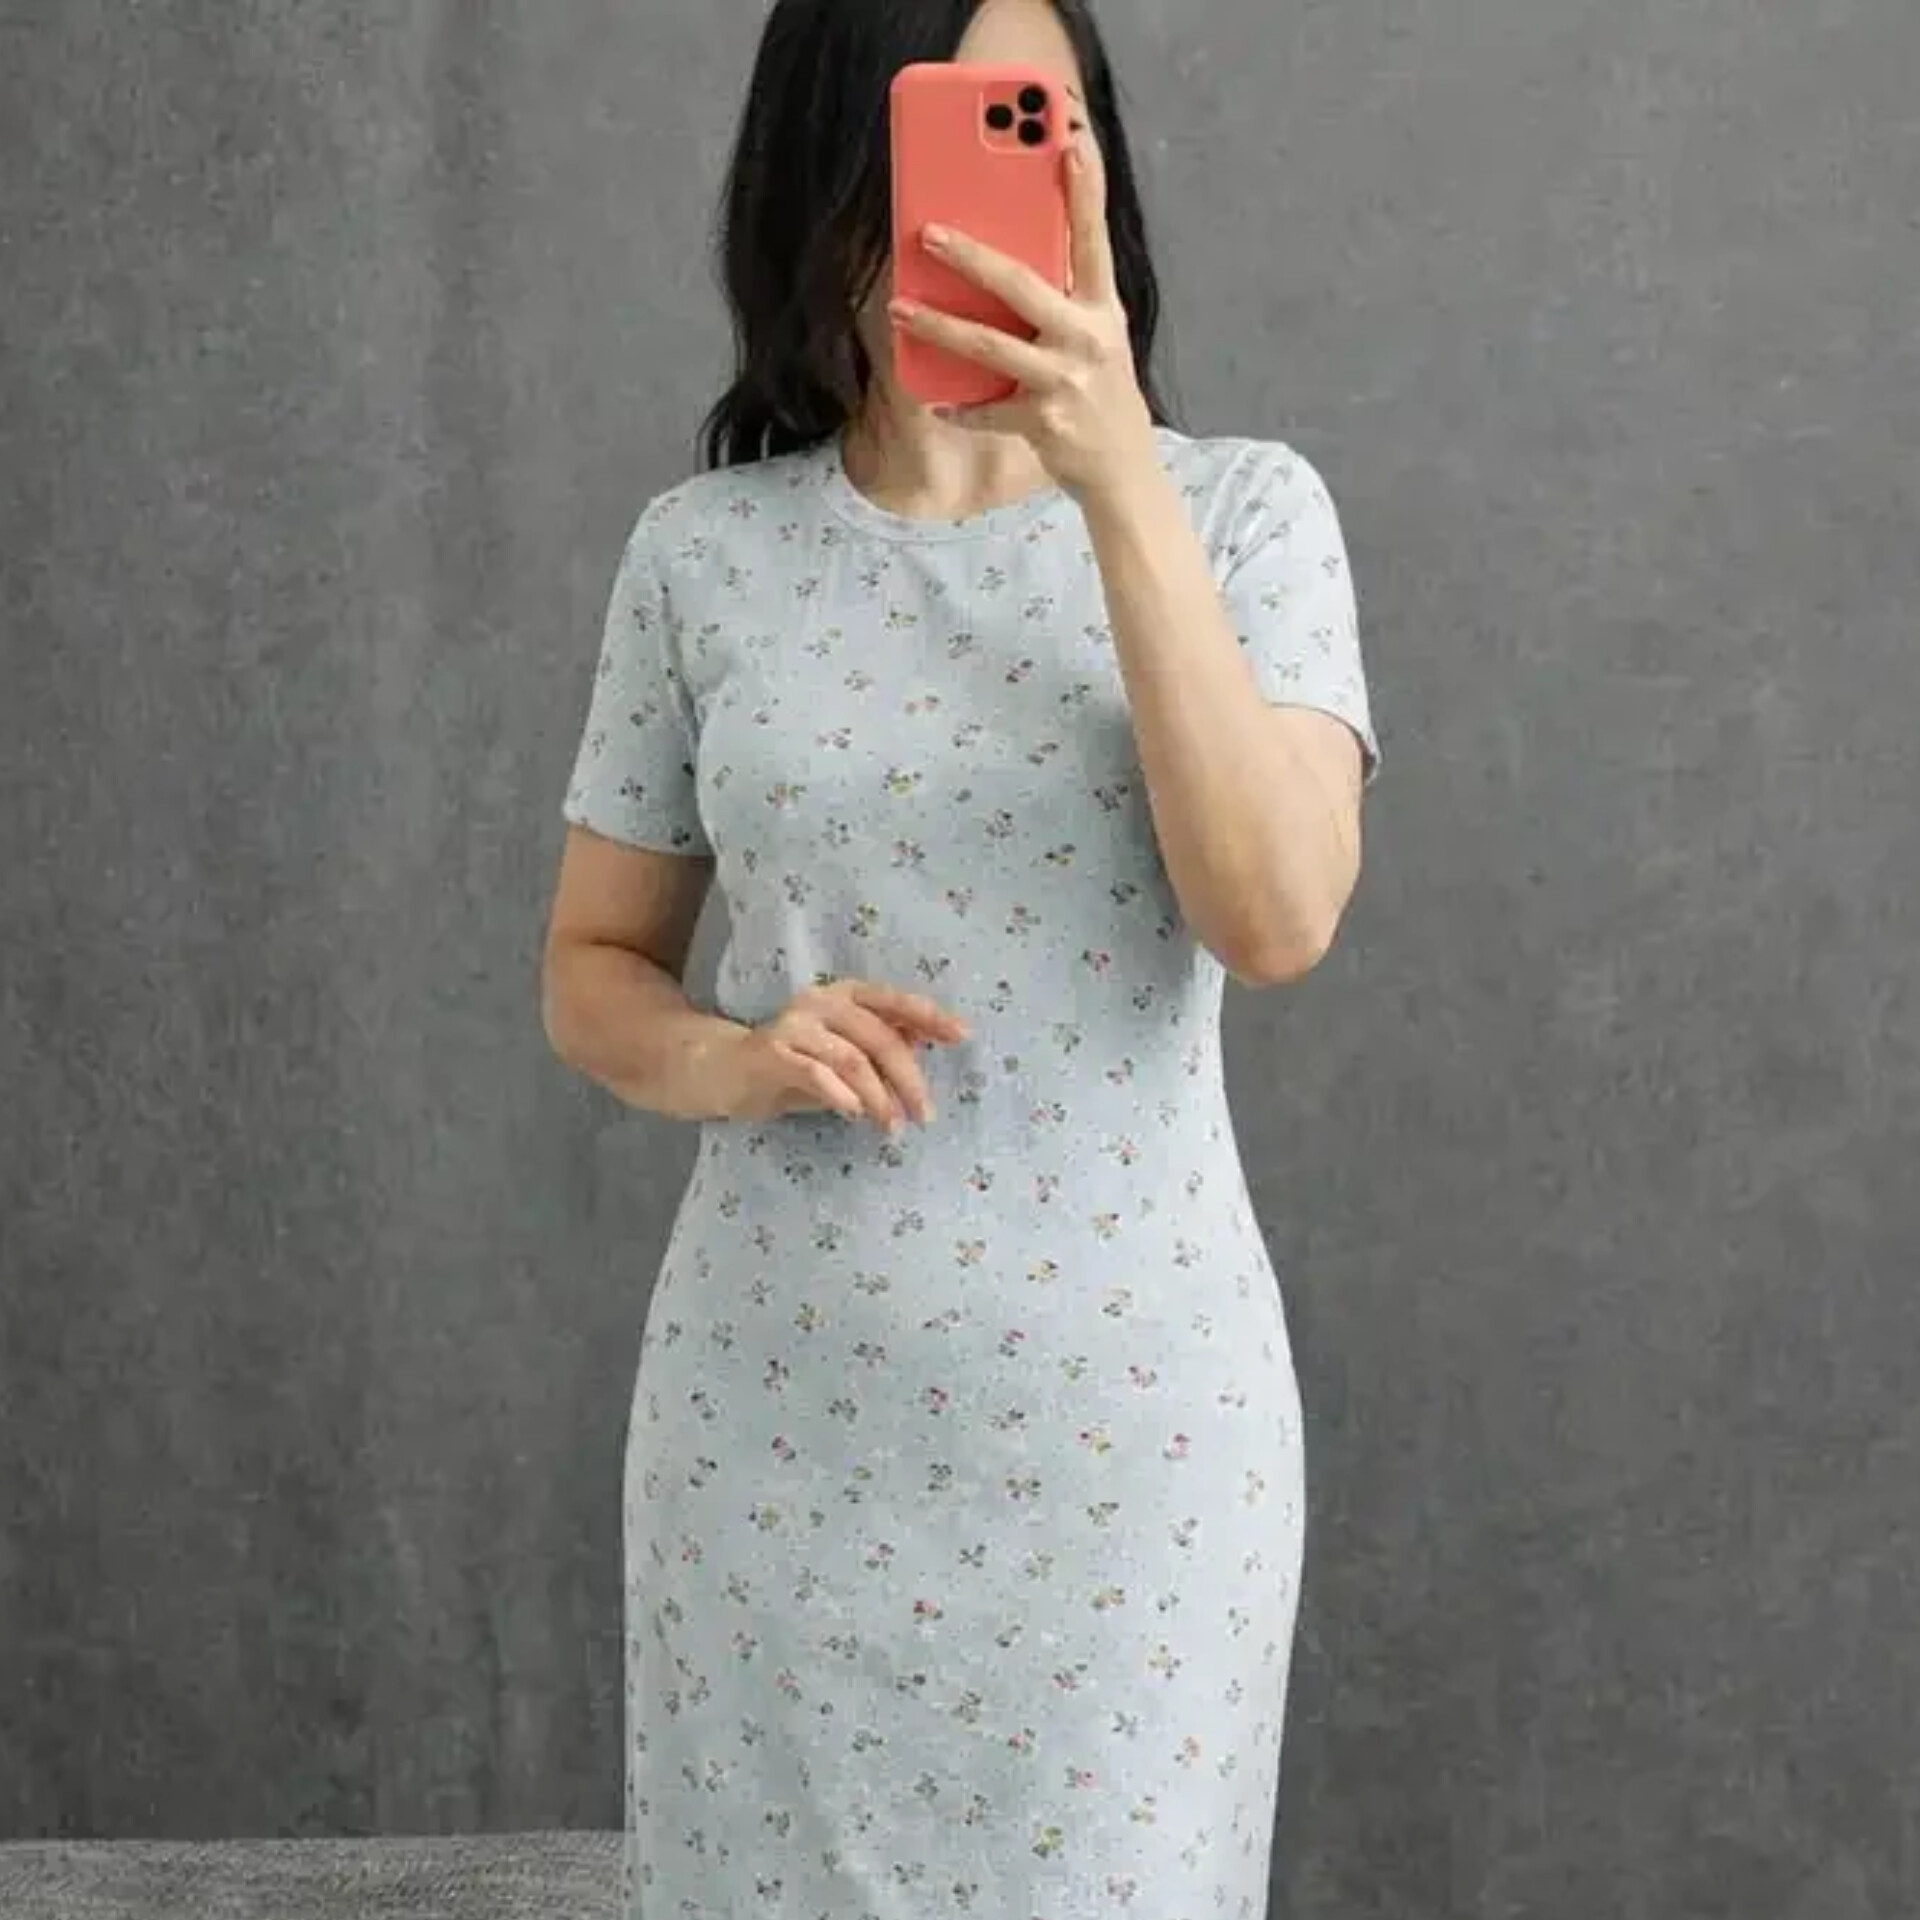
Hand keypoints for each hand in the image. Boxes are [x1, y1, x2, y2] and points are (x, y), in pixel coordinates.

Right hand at [723, 980, 969, 1131]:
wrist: (722, 1071)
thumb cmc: (790, 1064)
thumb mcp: (842, 1056)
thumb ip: (878, 1050)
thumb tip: (926, 1045)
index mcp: (843, 996)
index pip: (894, 1001)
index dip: (930, 1016)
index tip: (962, 1036)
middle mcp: (821, 1002)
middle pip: (880, 1037)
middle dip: (909, 1079)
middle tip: (926, 1115)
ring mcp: (794, 1025)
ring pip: (852, 1059)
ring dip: (880, 1097)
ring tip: (893, 1127)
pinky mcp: (771, 1053)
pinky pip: (815, 1073)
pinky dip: (841, 1095)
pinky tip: (856, 1114)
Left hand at [888, 96, 1158, 501]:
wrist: (1123, 470)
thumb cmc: (1101, 393)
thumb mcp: (1097, 339)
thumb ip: (1063, 304)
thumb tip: (1001, 268)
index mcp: (1102, 309)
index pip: (1093, 240)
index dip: (1086, 192)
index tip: (1071, 144)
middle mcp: (1086, 338)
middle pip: (1020, 285)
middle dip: (970, 256)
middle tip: (927, 233)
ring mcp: (1064, 381)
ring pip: (989, 345)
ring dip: (938, 326)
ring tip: (899, 309)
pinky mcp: (1044, 422)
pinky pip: (986, 410)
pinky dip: (960, 409)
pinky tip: (938, 403)